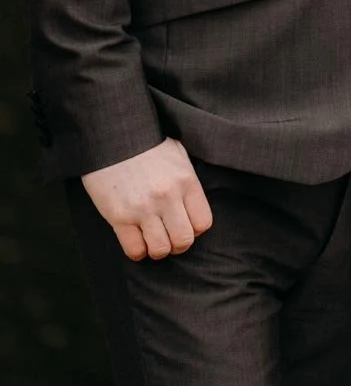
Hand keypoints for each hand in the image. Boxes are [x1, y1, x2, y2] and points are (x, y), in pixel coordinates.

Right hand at [82, 138, 212, 261]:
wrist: (113, 134)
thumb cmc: (147, 144)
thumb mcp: (177, 154)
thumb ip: (187, 181)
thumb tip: (192, 206)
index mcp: (185, 181)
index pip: (203, 222)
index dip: (195, 228)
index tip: (185, 224)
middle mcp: (167, 197)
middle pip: (183, 241)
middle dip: (177, 244)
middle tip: (169, 236)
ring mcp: (143, 208)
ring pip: (160, 249)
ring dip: (157, 249)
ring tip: (151, 238)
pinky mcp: (119, 217)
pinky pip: (135, 250)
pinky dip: (137, 251)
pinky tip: (136, 239)